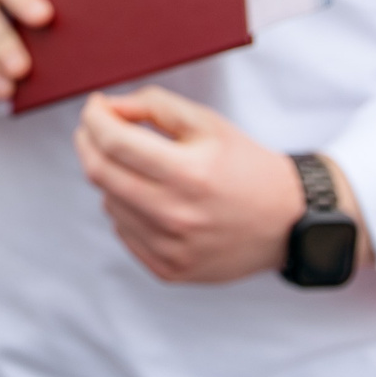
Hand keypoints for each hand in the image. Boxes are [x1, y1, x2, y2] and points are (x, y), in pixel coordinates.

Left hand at [72, 87, 369, 283]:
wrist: (287, 221)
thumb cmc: (246, 167)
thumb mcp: (207, 123)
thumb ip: (154, 105)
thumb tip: (108, 108)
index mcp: (190, 173)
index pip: (113, 142)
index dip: (94, 118)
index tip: (95, 106)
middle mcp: (178, 215)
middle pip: (99, 174)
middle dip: (88, 142)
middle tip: (94, 128)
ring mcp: (172, 249)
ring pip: (108, 202)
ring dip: (113, 177)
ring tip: (143, 168)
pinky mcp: (170, 271)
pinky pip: (123, 232)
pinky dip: (127, 209)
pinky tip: (152, 198)